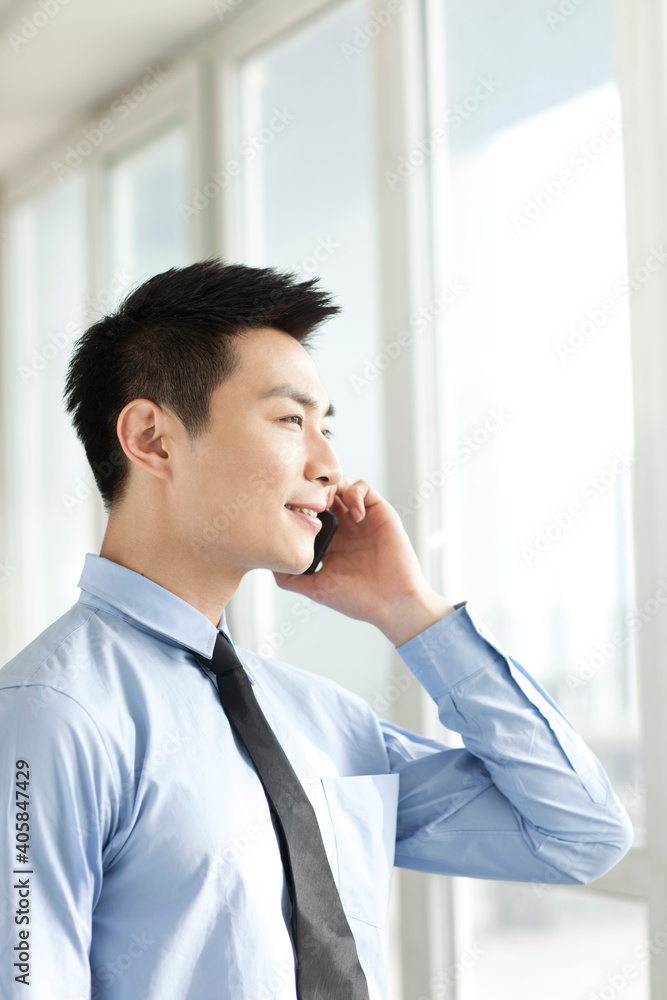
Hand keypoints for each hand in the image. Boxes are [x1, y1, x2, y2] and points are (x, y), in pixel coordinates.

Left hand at [272, 477, 454, 644]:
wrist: (393, 603)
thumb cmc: (358, 599)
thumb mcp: (316, 588)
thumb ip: (290, 578)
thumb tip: (268, 564)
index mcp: (328, 541)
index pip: (306, 512)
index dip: (296, 506)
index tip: (289, 513)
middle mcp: (343, 526)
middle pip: (320, 493)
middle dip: (310, 492)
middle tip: (305, 503)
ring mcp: (360, 518)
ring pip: (340, 484)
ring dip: (330, 487)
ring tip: (326, 504)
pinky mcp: (379, 512)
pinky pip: (363, 487)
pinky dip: (354, 493)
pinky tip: (354, 515)